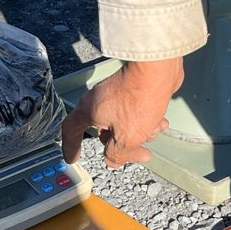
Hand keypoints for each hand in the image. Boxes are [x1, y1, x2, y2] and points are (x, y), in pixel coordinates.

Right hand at [61, 58, 183, 167]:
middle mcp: (98, 101)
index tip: (73, 157)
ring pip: (123, 122)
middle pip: (104, 131)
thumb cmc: (139, 97)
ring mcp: (115, 94)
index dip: (71, 146)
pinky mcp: (131, 90)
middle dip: (123, 144)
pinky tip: (160, 122)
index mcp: (89, 111)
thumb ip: (116, 153)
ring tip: (154, 130)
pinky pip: (134, 112)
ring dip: (140, 132)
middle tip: (137, 153)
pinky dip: (146, 120)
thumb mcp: (127, 137)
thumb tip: (112, 161)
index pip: (71, 131)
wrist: (159, 68)